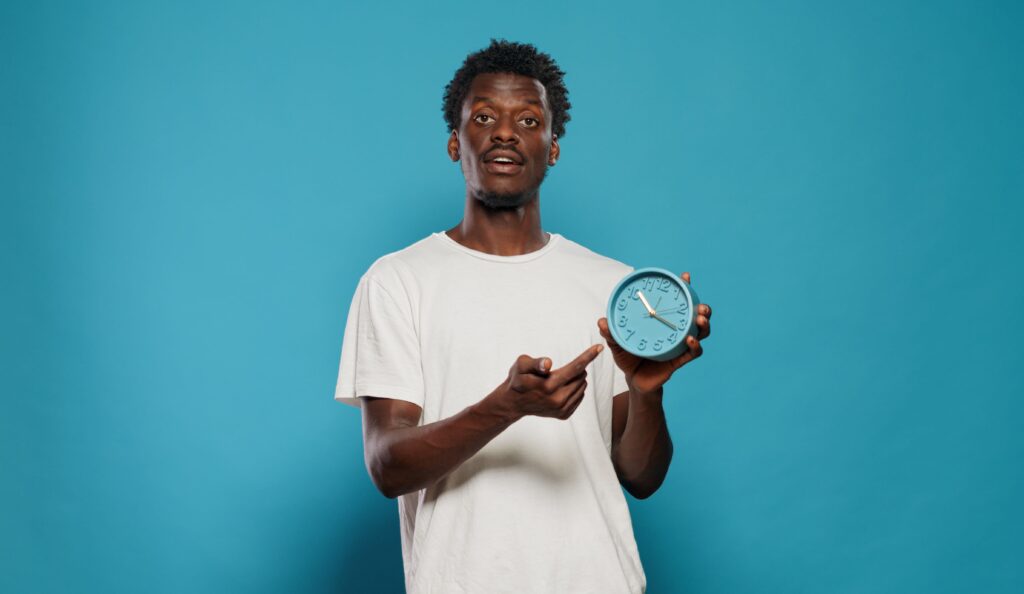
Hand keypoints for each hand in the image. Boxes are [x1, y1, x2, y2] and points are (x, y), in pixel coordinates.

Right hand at [498, 344, 603, 419]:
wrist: (514, 403)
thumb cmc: (518, 379)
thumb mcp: (520, 365)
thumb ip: (535, 362)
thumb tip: (548, 363)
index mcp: (549, 385)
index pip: (575, 368)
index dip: (588, 356)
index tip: (599, 347)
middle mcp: (558, 399)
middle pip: (580, 376)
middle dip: (576, 369)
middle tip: (560, 369)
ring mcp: (562, 409)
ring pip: (582, 386)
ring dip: (576, 379)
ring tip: (559, 378)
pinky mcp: (564, 414)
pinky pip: (579, 397)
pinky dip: (575, 389)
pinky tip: (561, 388)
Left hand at [597, 271, 711, 395]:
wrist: (634, 380)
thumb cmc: (629, 356)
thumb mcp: (618, 342)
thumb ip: (610, 332)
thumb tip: (602, 321)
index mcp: (664, 321)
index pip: (677, 302)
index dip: (683, 288)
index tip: (685, 277)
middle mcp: (676, 331)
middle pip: (696, 316)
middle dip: (703, 308)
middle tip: (701, 306)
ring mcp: (679, 345)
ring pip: (700, 333)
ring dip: (703, 325)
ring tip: (700, 319)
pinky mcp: (679, 360)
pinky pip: (692, 353)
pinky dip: (695, 346)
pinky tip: (690, 339)